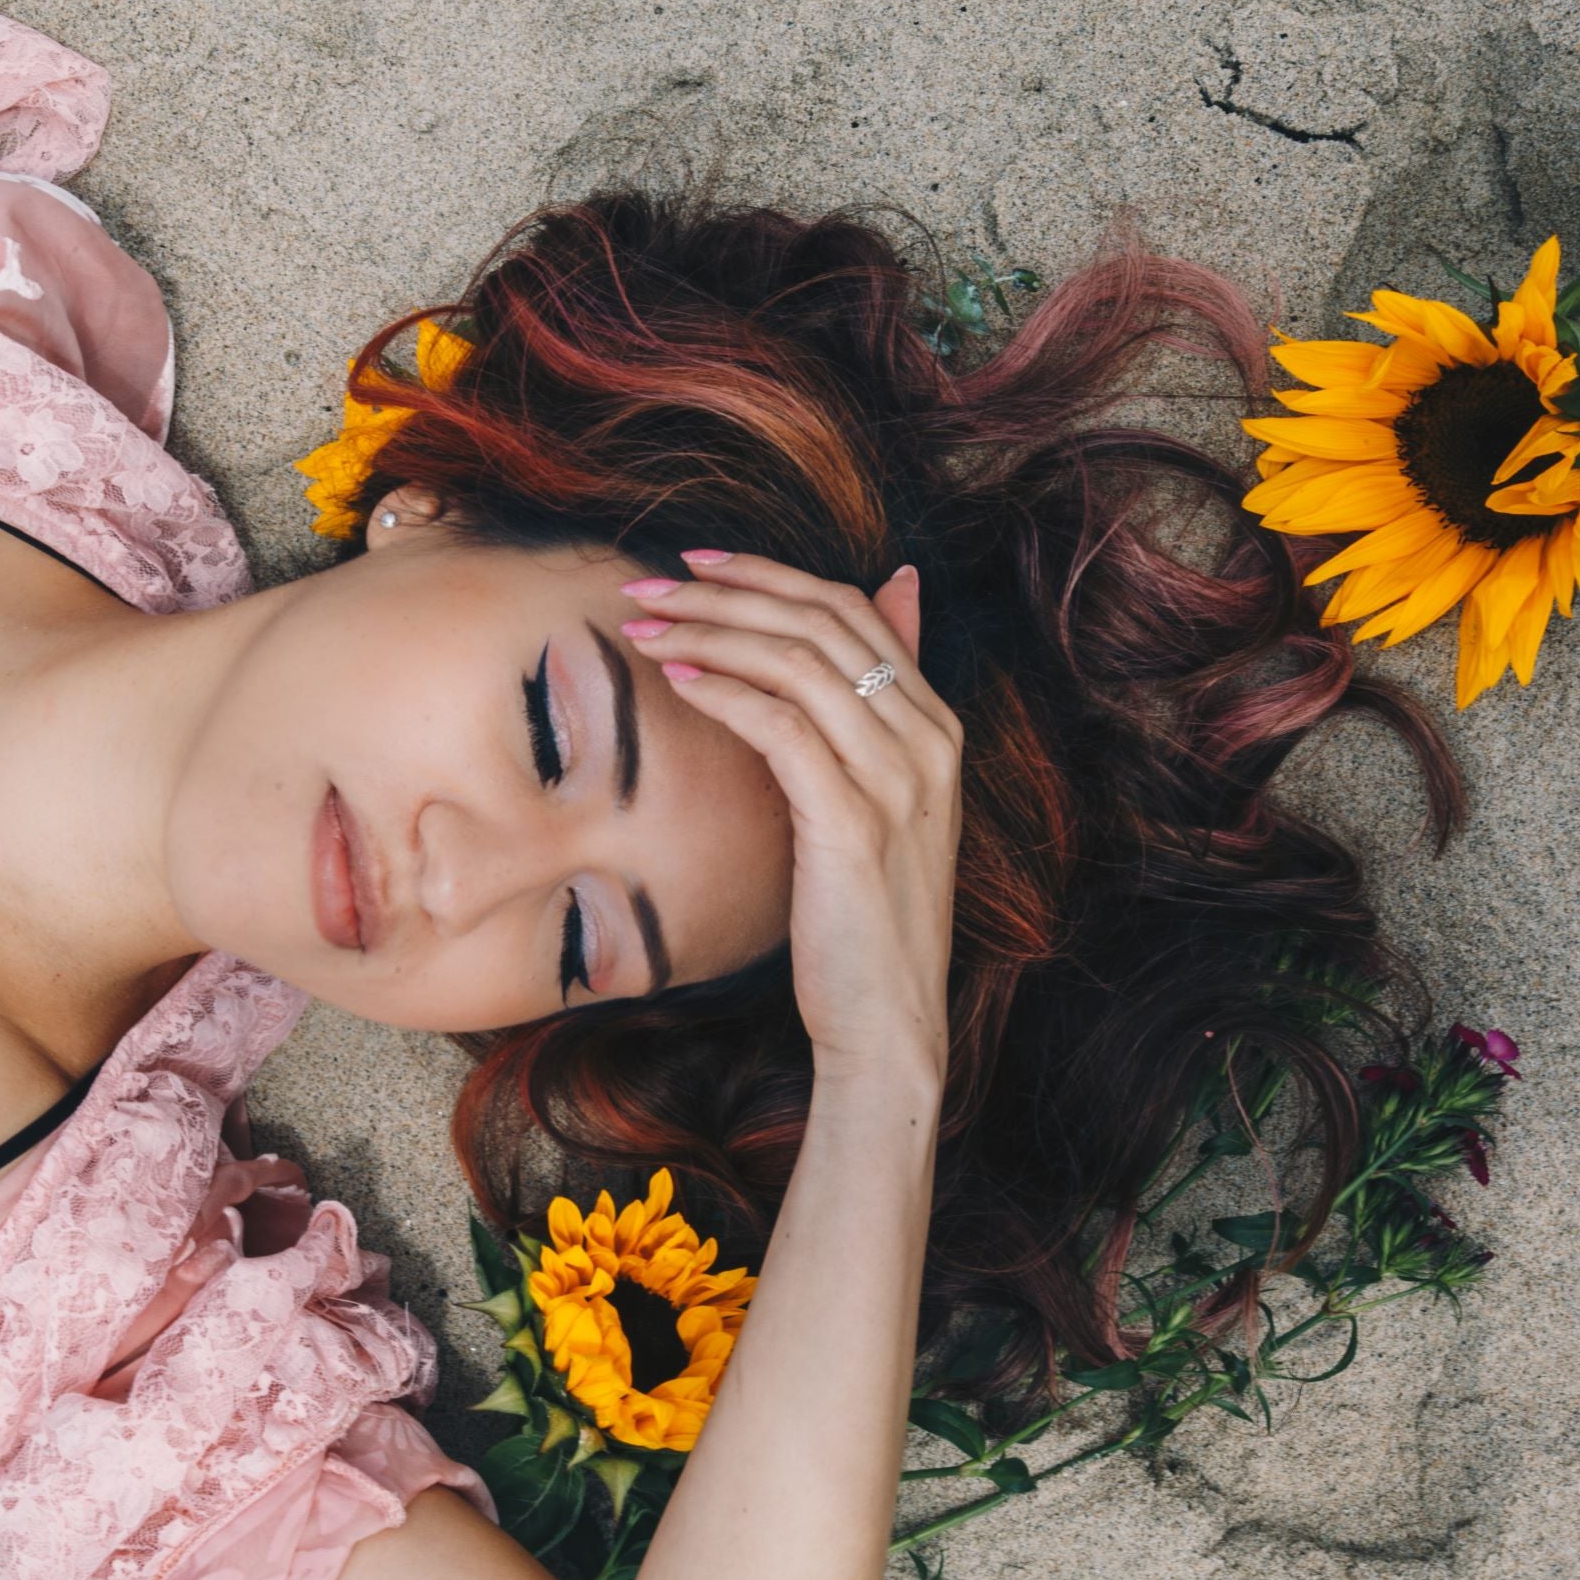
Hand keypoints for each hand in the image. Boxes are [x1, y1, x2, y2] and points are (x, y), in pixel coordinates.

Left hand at [621, 552, 961, 1093]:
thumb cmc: (864, 915)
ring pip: (796, 662)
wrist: (887, 1018)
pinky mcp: (852, 822)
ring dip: (709, 631)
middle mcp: (927, 740)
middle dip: (727, 589)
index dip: (771, 573)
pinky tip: (673, 679)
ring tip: (643, 625)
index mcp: (935, 727)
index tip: (695, 562)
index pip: (853, 609)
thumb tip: (879, 607)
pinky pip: (779, 727)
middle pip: (822, 621)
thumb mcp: (876, 805)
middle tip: (649, 583)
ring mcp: (896, 780)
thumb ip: (865, 717)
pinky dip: (722, 691)